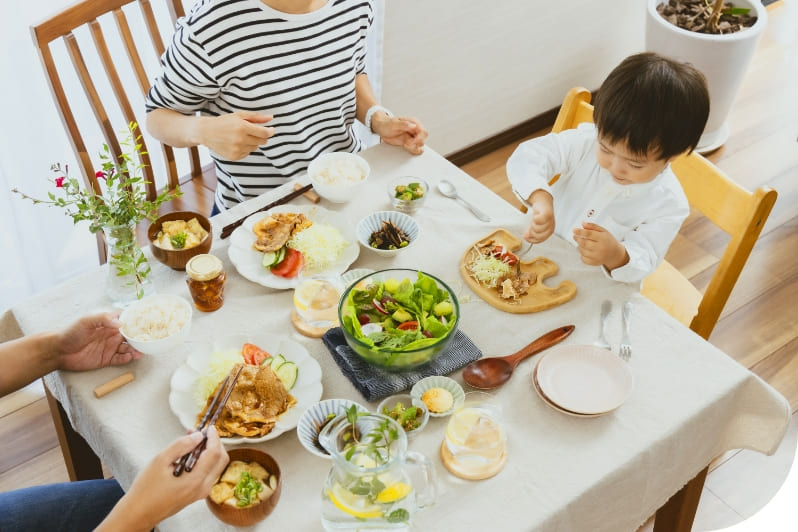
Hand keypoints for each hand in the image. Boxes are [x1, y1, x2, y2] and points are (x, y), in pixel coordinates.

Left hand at [56, 312, 141, 371]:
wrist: (58, 351)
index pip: (127, 319)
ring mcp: (110, 347)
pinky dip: (127, 358)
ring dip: (135, 349)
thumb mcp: (85, 321)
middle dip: (140, 338)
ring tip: (140, 352)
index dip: (137, 320)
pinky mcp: (106, 359)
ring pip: (128, 347)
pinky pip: (120, 359)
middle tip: (148, 341)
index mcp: (108, 323)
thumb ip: (103, 319)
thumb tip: (121, 323)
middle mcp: (112, 334)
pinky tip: (130, 357)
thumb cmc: (70, 332)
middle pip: (131, 335)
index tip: (147, 321)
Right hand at [98, 427, 228, 530]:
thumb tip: (198, 436)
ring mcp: (201, 493)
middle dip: (215, 443)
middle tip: (201, 434)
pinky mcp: (196, 494)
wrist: (138, 513)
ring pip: (216, 467)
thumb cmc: (146, 490)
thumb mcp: (160, 461)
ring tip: (193, 442)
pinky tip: (191, 454)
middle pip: (221, 460)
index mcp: (195, 480)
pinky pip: (208, 474)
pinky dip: (205, 461)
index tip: (209, 428)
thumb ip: (180, 446)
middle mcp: (202, 488)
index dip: (214, 437)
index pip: (214, 453)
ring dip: (210, 451)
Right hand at [195, 112, 274, 159]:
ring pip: (255, 148)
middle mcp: (240, 139)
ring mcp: (237, 149)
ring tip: (242, 136)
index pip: (264, 133)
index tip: (271, 130)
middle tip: (253, 132)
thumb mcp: (239, 116)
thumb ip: (256, 117)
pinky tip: (237, 143)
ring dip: (252, 142)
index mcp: (242, 127)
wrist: (206, 132)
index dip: (270, 131)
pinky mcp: (234, 157)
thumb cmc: (224, 122)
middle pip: (262, 141)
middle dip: (261, 136)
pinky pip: (247, 153)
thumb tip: (271, 117)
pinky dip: (245, 148)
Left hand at [371, 114, 427, 154]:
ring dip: (414, 148)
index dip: (419, 138)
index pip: (422, 131)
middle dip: (417, 144)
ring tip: (405, 145)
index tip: (411, 142)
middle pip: (423, 139)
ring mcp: (412, 137)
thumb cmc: (387, 124)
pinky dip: (413, 150)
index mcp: (413, 123)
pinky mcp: (409, 143)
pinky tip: (406, 147)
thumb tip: (413, 125)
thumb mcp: (394, 124)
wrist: (382, 128)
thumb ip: (404, 124)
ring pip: (420, 145)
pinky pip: (416, 148)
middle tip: (407, 144)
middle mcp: (414, 130)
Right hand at [523, 193, 554, 243]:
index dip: (531, 239)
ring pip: (537, 229)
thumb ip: (530, 232)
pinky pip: (538, 220)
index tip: (526, 236)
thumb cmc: (540, 214)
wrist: (543, 202)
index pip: (539, 240)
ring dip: (533, 223)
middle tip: (531, 225)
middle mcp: (550, 228)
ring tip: (535, 219)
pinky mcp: (547, 214)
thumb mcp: (534, 225)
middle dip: (532, 232)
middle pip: (538, 236)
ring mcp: (550, 221)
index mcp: (548, 232)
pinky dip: (535, 217)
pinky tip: (536, 214)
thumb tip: (525, 237)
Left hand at [572, 222, 628, 269]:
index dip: (580, 232)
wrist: (615, 254)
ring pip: (582, 251)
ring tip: (582, 243)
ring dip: (579, 246)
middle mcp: (600, 248)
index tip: (574, 230)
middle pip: (584, 243)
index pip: (589, 234)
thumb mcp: (603, 231)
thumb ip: (593, 226)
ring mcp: (597, 257)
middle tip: (575, 236)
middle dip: (578, 239)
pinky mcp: (594, 263)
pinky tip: (585, 250)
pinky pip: (583, 259)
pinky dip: (582, 254)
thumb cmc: (608, 241)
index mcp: (603, 239)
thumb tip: (583, 223)